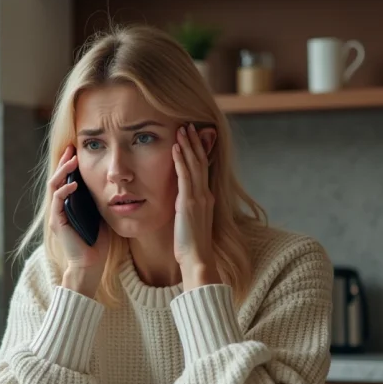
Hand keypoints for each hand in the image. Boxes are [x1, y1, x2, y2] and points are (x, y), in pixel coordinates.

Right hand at [48, 145, 109, 295]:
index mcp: (69, 203)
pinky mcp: (57, 223)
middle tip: (72, 148)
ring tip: (72, 160)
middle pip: (57, 178)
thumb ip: (99, 198)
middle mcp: (60, 207)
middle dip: (64, 162)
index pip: (66, 178)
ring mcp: (57, 214)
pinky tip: (74, 184)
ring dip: (62, 172)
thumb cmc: (98, 241)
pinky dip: (64, 191)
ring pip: (54, 186)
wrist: (92, 263)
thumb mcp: (101, 212)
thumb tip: (111, 180)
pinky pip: (57, 203)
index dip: (70, 163)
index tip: (78, 148)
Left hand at [172, 124, 220, 289]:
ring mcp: (199, 197)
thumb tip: (179, 199)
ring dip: (187, 145)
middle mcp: (205, 194)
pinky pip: (185, 176)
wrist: (197, 259)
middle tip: (188, 124)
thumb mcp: (190, 221)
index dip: (198, 151)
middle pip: (201, 161)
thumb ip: (187, 207)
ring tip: (182, 129)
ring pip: (195, 164)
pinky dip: (181, 160)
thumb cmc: (191, 245)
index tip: (192, 136)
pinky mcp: (189, 202)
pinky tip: (176, 147)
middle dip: (194, 142)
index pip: (203, 168)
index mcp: (206, 198)